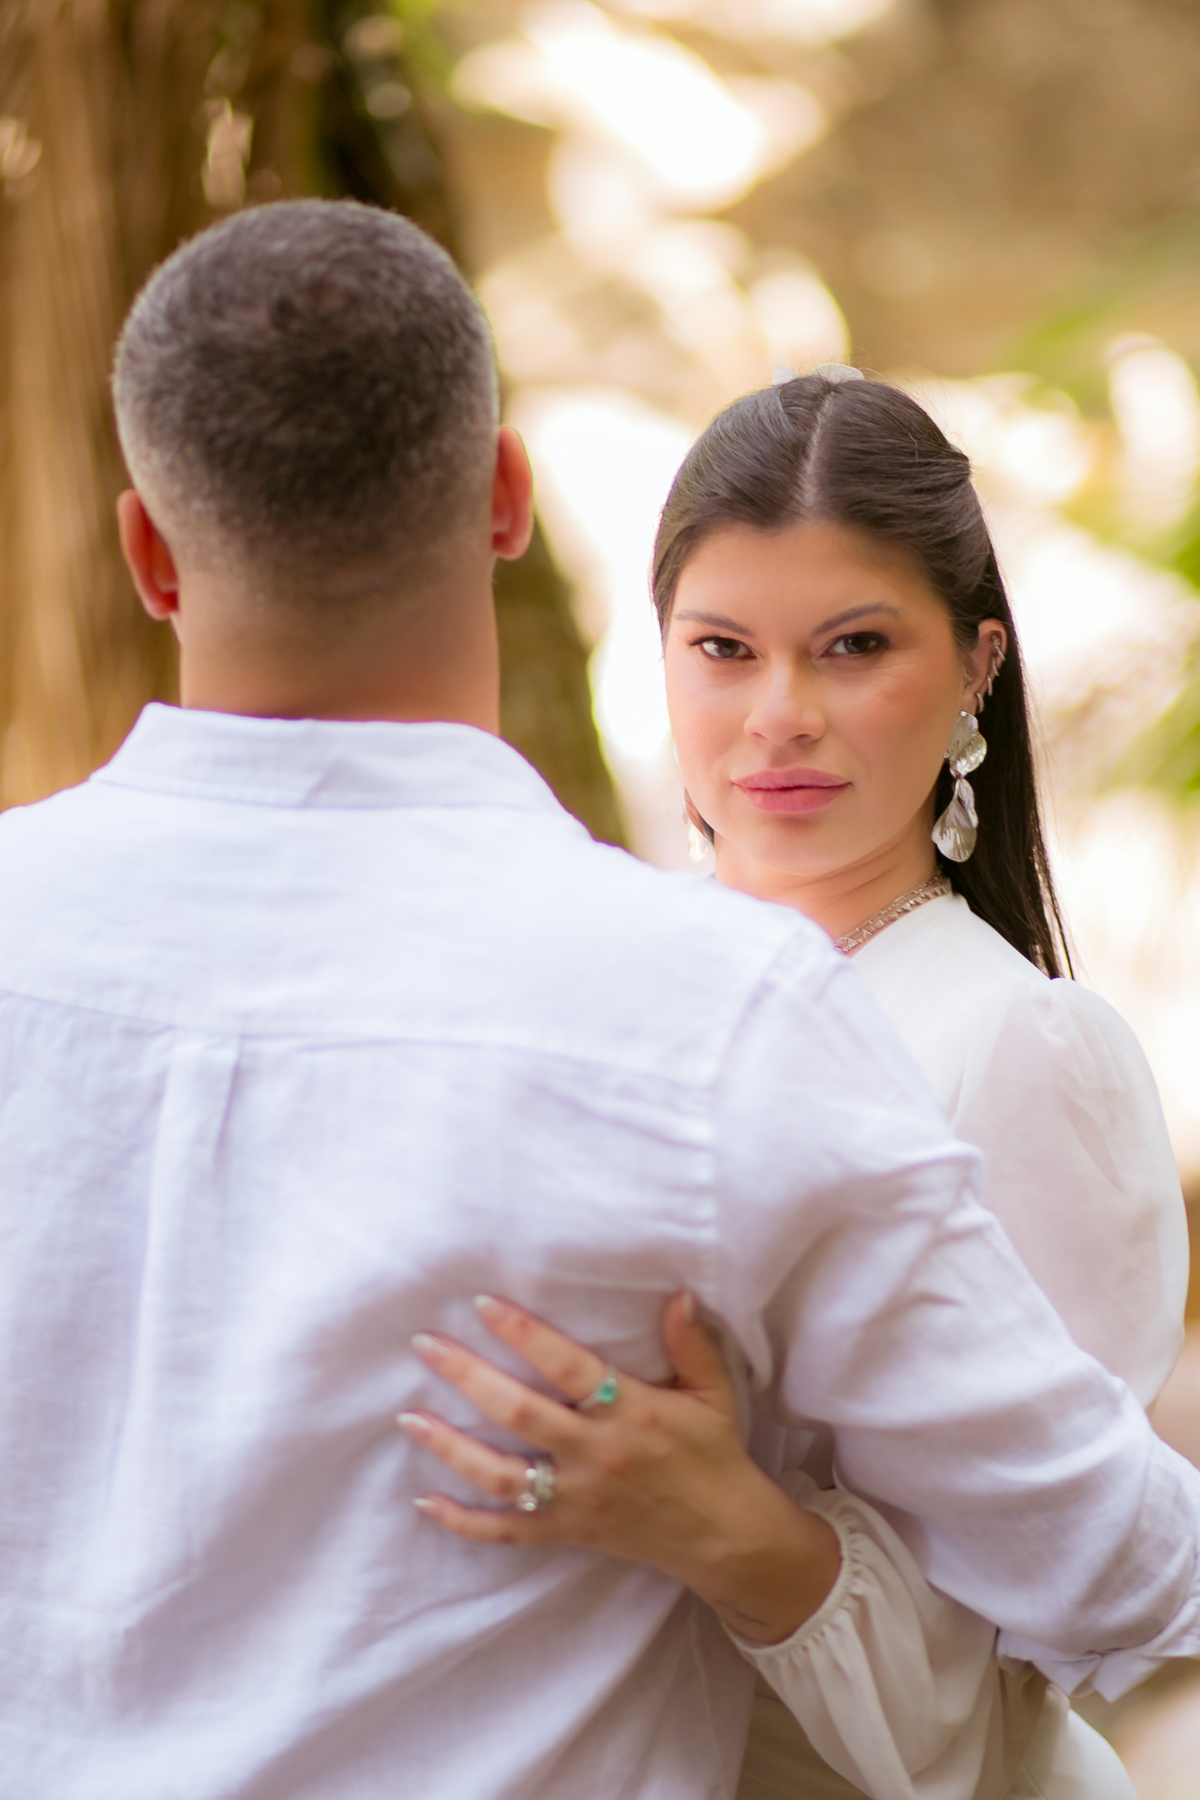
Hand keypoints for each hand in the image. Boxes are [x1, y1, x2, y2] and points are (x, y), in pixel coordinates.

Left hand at [399, 1292, 839, 1644]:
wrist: (725, 1537)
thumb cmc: (716, 1455)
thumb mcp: (713, 1393)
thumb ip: (692, 1342)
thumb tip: (676, 1292)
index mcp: (632, 1414)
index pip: (570, 1367)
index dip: (525, 1334)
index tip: (483, 1303)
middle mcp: (598, 1455)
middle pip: (520, 1413)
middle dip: (468, 1377)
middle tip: (426, 1345)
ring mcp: (578, 1499)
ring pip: (501, 1475)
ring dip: (451, 1447)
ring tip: (410, 1416)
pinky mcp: (569, 1532)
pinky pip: (508, 1533)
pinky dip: (464, 1522)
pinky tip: (427, 1500)